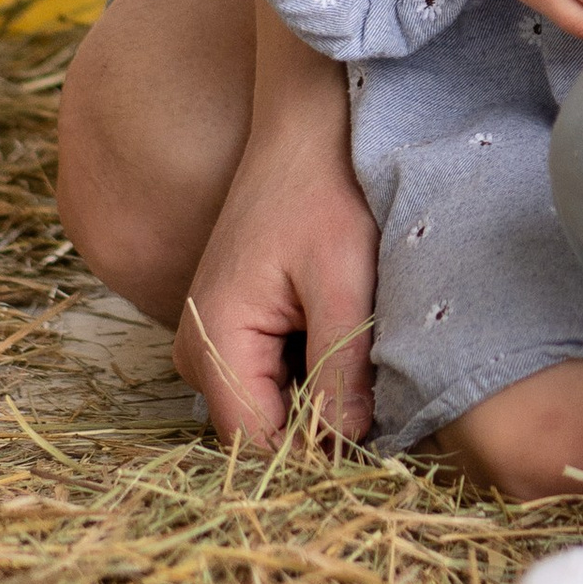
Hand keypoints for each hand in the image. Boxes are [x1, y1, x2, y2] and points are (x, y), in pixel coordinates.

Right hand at [173, 11, 376, 445]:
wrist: (307, 125)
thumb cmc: (326, 189)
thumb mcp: (345, 277)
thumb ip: (340, 365)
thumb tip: (345, 443)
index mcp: (213, 341)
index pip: (257, 446)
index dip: (314, 457)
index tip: (375, 447)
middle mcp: (197, 348)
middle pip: (261, 430)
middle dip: (320, 427)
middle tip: (385, 403)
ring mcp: (211, 337)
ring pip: (270, 404)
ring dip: (320, 397)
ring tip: (372, 365)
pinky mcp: (233, 323)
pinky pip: (272, 374)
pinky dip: (313, 368)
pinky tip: (352, 340)